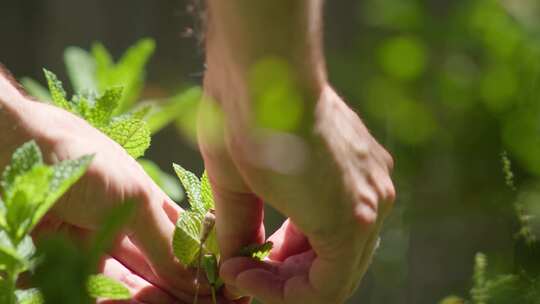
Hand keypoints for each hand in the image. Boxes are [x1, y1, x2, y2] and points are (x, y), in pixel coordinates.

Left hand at [0, 72, 230, 302]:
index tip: (210, 288)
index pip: (183, 241)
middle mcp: (127, 226)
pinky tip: (117, 303)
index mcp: (150, 206)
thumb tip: (196, 277)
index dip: (197, 263)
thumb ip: (165, 242)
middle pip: (157, 267)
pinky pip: (91, 286)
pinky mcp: (66, 259)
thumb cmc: (86, 163)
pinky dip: (108, 298)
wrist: (17, 149)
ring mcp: (96, 244)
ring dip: (141, 297)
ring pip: (126, 280)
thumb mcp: (135, 200)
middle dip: (171, 288)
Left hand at [199, 84, 394, 303]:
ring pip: (347, 242)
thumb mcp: (236, 192)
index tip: (238, 274)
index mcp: (347, 223)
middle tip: (247, 266)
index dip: (278, 294)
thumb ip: (240, 236)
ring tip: (264, 243)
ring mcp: (376, 180)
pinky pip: (352, 210)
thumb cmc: (247, 126)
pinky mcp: (368, 160)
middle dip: (290, 277)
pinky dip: (320, 223)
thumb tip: (236, 261)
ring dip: (305, 251)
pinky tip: (289, 211)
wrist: (267, 67)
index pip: (324, 291)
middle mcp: (374, 205)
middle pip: (339, 269)